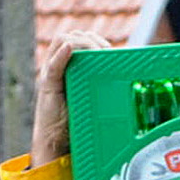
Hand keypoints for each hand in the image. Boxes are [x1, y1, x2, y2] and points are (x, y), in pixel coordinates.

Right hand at [29, 31, 103, 168]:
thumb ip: (104, 87)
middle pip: (73, 36)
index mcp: (71, 67)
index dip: (96, 40)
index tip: (111, 50)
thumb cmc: (77, 122)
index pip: (81, 39)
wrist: (58, 142)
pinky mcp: (47, 85)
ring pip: (61, 42)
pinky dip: (60, 56)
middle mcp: (60, 66)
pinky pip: (52, 67)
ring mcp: (52, 73)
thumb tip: (131, 79)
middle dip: (91, 40)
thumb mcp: (94, 100)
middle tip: (106, 52)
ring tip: (95, 52)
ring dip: (80, 43)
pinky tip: (68, 50)